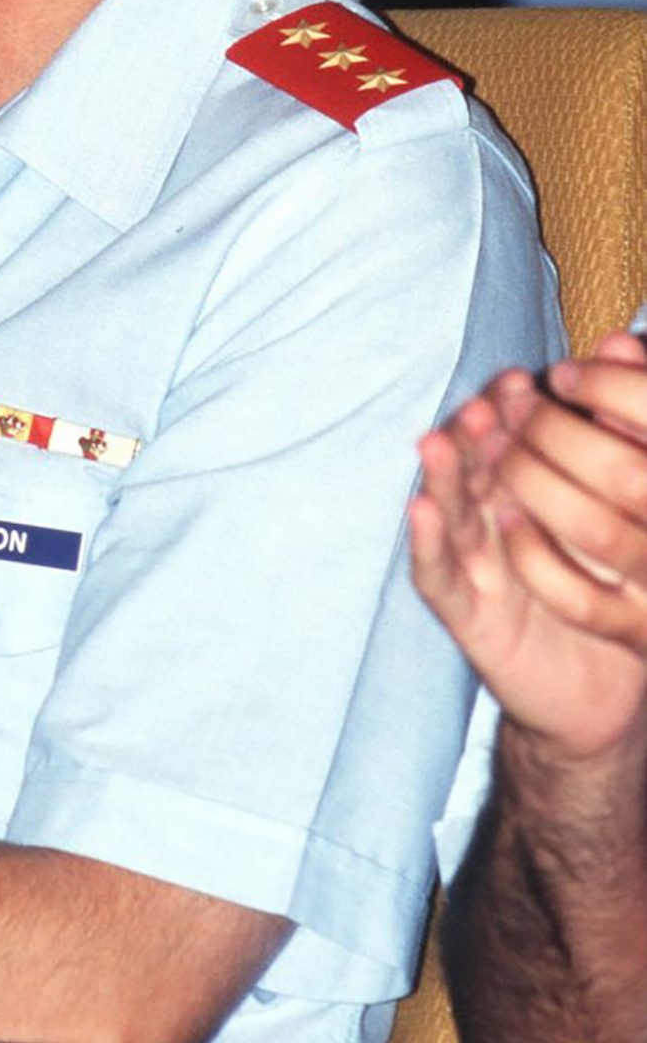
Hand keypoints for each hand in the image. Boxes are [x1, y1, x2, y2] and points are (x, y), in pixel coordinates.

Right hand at [409, 335, 646, 759]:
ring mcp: (472, 564)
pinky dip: (425, 543)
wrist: (606, 690)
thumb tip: (621, 352)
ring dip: (439, 475)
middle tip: (487, 405)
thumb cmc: (612, 592)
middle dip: (474, 433)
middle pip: (471, 466)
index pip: (509, 439)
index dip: (509, 409)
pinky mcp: (464, 614)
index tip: (525, 380)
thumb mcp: (618, 519)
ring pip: (447, 510)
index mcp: (522, 490)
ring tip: (438, 441)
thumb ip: (614, 446)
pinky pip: (437, 575)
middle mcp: (489, 520)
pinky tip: (421, 510)